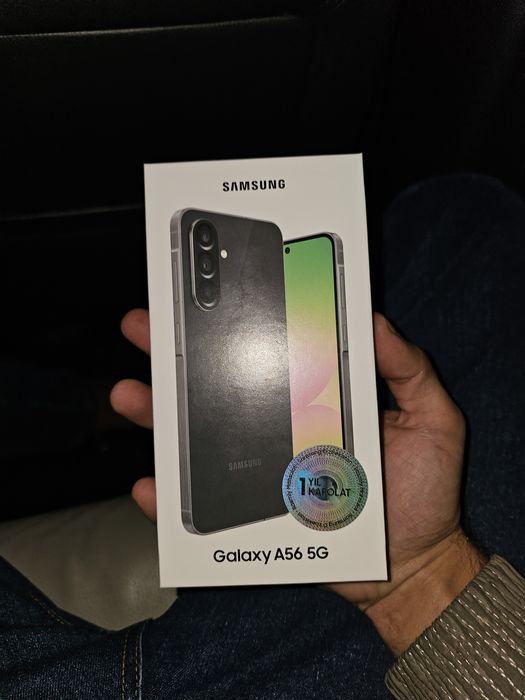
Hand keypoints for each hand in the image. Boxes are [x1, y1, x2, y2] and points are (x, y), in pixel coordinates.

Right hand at [111, 308, 484, 653]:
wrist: (411, 567)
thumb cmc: (424, 492)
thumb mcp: (434, 419)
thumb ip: (411, 370)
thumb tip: (375, 320)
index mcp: (318, 398)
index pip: (273, 352)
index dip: (241, 324)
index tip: (212, 297)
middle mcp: (283, 426)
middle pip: (222, 387)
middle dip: (179, 355)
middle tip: (145, 327)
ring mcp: (263, 469)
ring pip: (202, 437)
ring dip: (160, 415)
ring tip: (131, 394)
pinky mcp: (255, 512)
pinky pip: (206, 501)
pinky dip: (173, 498)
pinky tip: (150, 484)